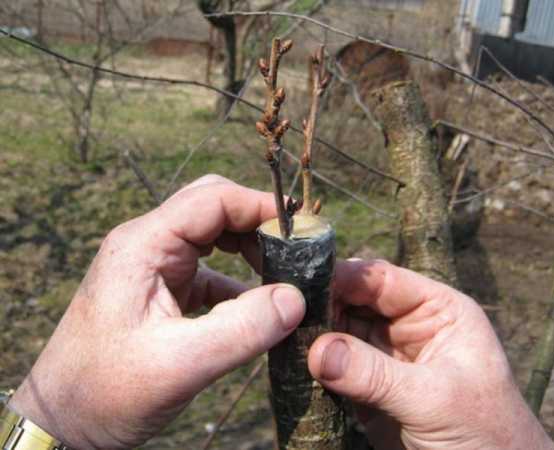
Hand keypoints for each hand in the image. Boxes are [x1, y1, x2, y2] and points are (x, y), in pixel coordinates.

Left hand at [9, 175, 305, 448]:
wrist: (63, 420)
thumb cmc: (106, 392)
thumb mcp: (179, 364)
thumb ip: (242, 329)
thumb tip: (296, 297)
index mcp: (143, 246)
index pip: (212, 200)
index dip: (260, 207)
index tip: (301, 230)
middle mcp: (147, 244)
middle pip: (213, 207)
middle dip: (257, 223)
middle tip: (294, 251)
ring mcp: (154, 266)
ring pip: (213, 234)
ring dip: (249, 247)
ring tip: (282, 274)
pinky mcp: (161, 288)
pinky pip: (209, 269)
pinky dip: (239, 279)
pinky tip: (259, 304)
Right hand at [308, 259, 553, 449]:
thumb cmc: (486, 436)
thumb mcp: (434, 399)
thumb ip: (375, 374)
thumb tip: (316, 350)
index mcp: (438, 310)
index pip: (382, 279)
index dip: (343, 277)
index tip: (302, 283)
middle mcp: (409, 326)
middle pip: (355, 303)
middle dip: (322, 308)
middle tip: (284, 316)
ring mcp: (387, 358)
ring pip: (340, 334)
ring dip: (314, 337)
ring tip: (282, 341)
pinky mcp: (370, 390)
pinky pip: (335, 368)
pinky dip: (314, 368)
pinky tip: (293, 365)